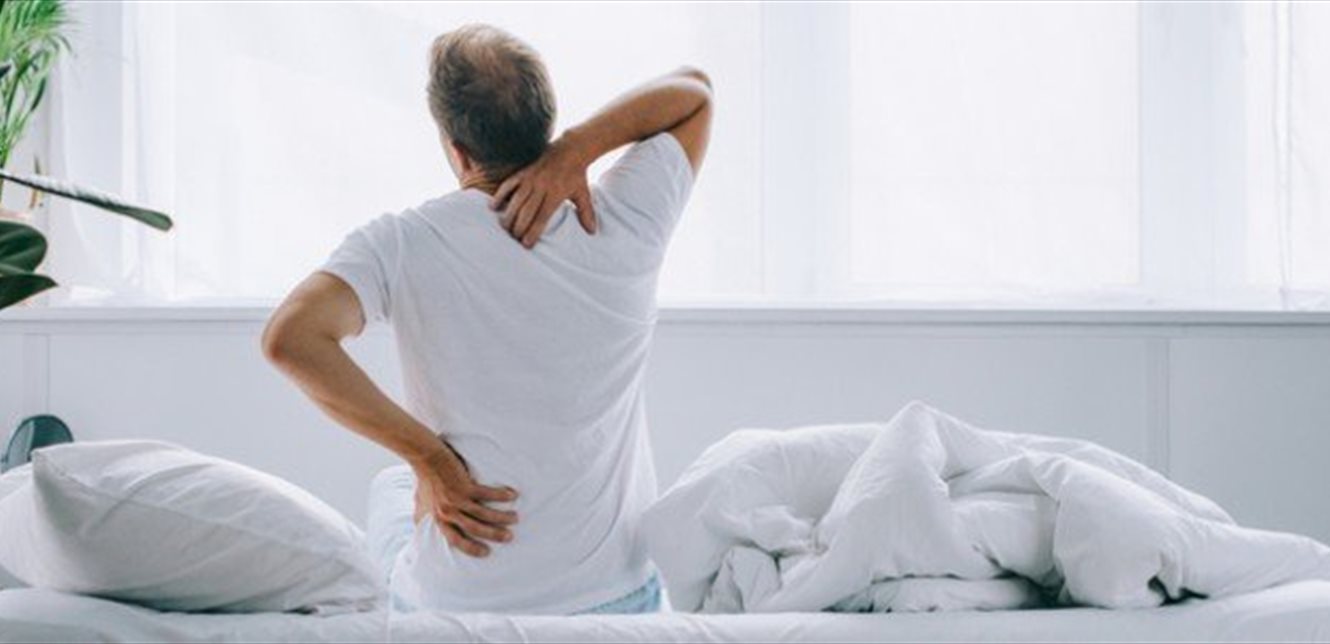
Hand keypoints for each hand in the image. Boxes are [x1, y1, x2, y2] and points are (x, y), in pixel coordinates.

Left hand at [411, 443, 518, 557]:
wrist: (426, 457)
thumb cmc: (425, 478)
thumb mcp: (421, 502)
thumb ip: (424, 515)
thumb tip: (420, 524)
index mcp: (438, 519)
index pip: (455, 540)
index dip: (471, 548)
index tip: (486, 552)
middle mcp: (448, 512)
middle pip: (474, 529)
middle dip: (494, 535)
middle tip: (509, 537)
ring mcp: (456, 499)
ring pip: (483, 513)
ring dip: (501, 517)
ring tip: (515, 518)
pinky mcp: (464, 485)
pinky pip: (487, 494)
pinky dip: (501, 495)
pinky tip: (512, 495)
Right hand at [490, 135, 596, 247]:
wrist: (570, 150)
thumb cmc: (577, 176)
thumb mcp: (583, 194)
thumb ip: (586, 213)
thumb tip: (593, 231)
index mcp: (556, 194)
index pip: (542, 217)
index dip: (533, 231)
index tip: (526, 244)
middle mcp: (541, 187)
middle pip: (526, 211)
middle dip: (518, 227)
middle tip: (514, 239)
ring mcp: (530, 178)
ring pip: (516, 200)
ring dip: (508, 215)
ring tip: (504, 228)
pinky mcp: (523, 171)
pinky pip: (508, 184)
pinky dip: (500, 195)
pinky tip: (493, 207)